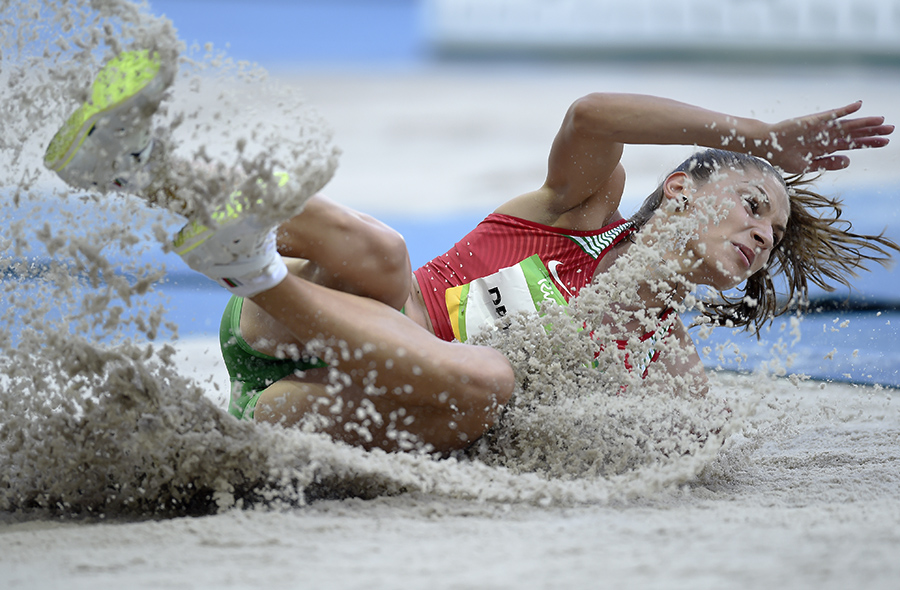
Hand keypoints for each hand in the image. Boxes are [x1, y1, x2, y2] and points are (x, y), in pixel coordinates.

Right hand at [765, 101, 892, 173]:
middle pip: (854, 133)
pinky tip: (858, 105)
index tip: (884, 142)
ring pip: (847, 125)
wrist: (767, 146)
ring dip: (864, 122)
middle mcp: (827, 136)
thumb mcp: (808, 166)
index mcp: (826, 147)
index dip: (868, 143)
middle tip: (891, 130)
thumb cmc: (784, 156)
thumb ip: (828, 164)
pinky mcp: (813, 121)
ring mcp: (821, 127)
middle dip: (872, 132)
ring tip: (882, 121)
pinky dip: (845, 110)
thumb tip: (849, 160)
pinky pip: (832, 115)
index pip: (852, 144)